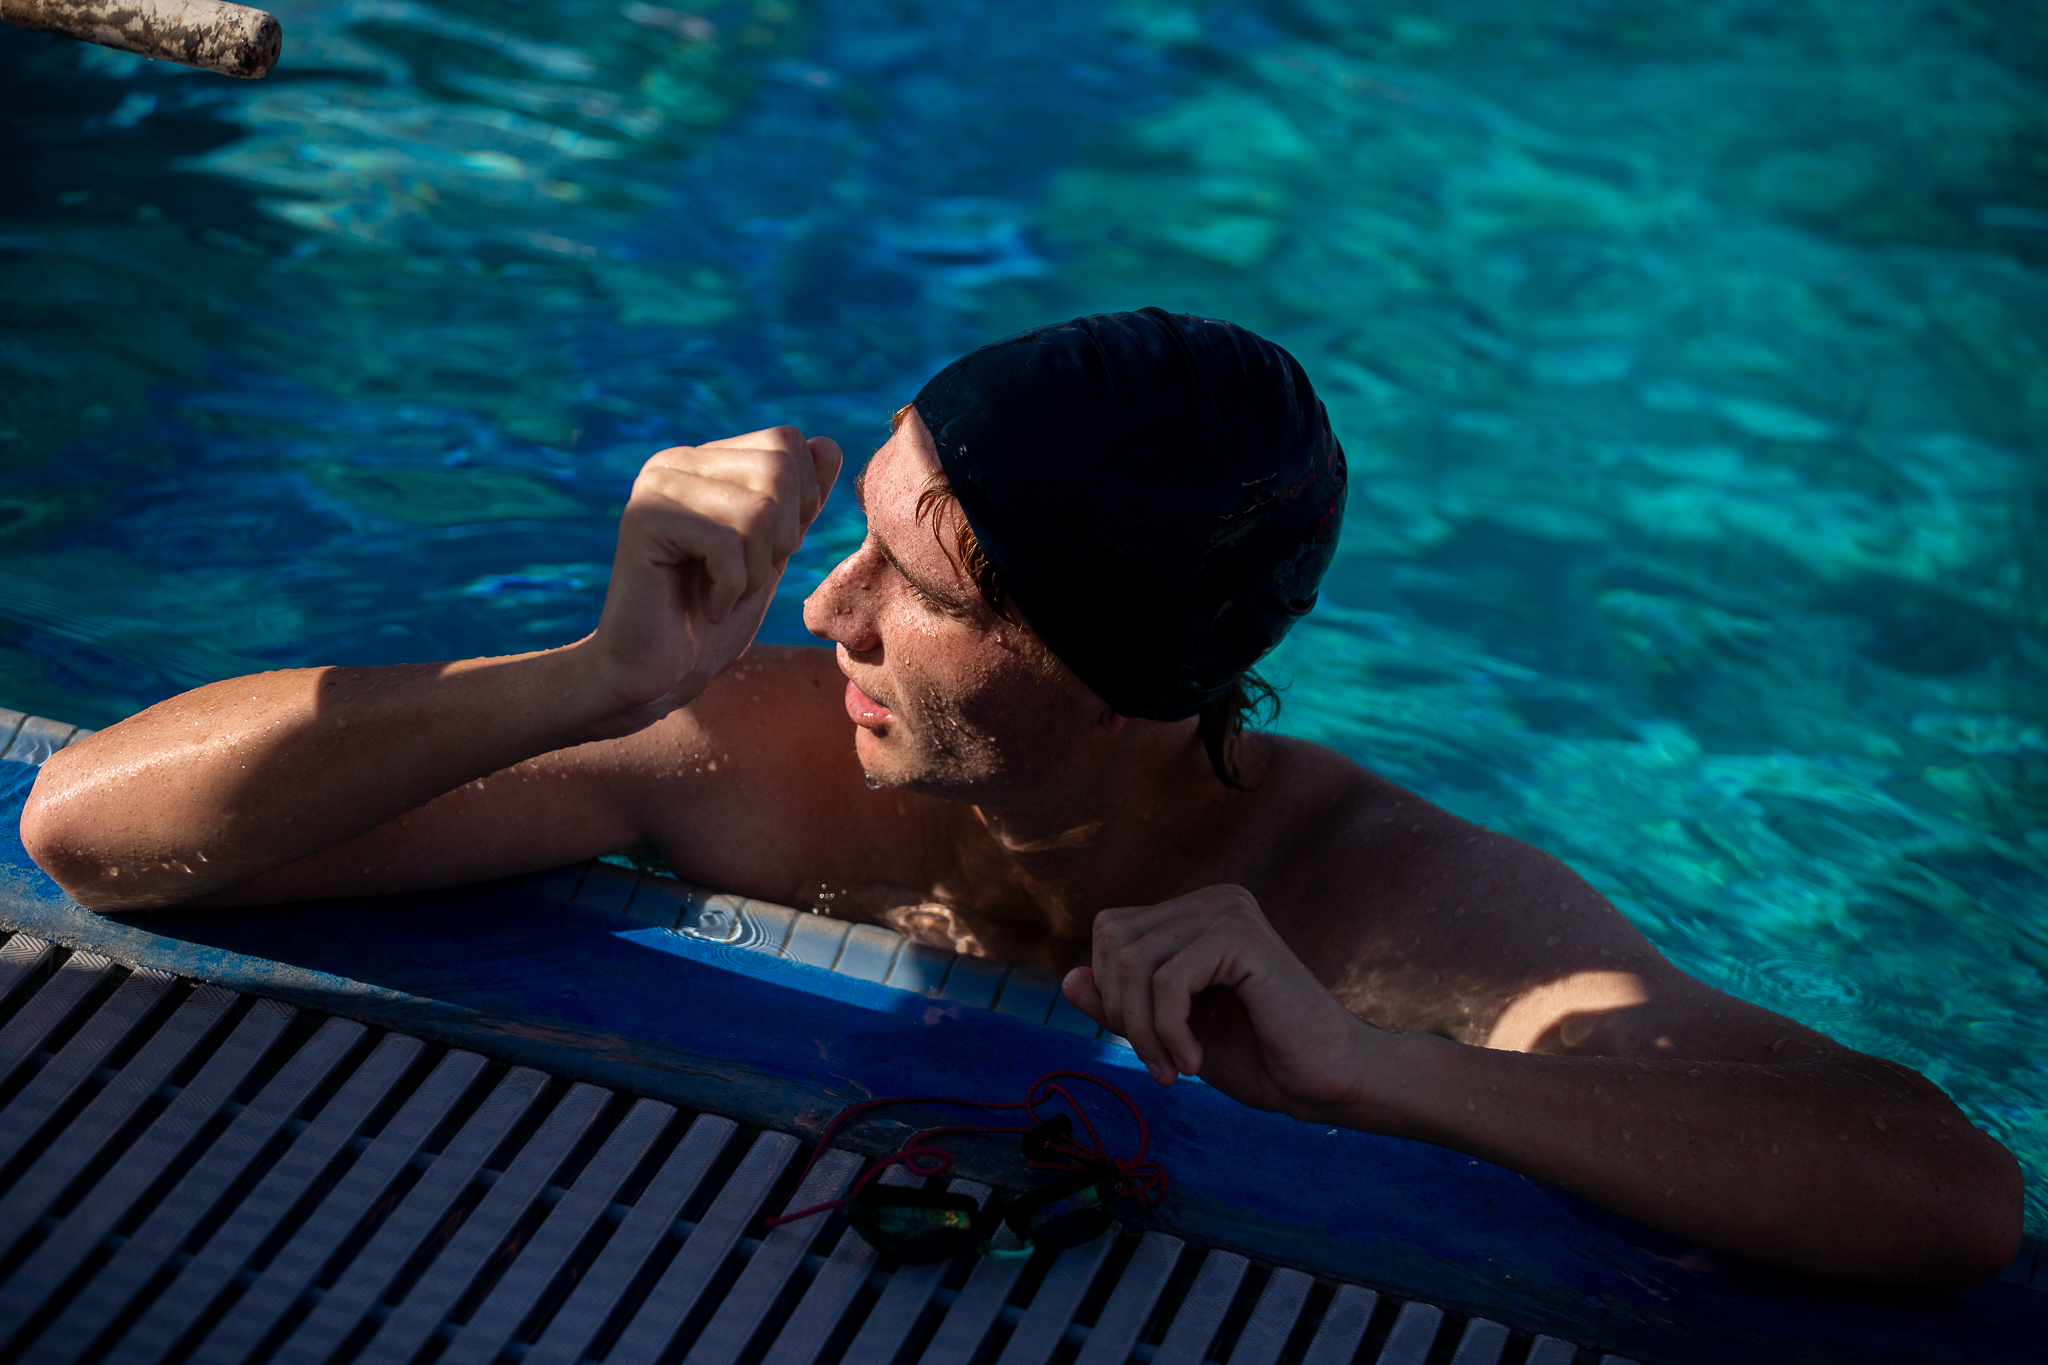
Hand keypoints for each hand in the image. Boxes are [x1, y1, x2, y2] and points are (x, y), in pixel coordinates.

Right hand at [580, 426, 841, 719]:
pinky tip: (706, 607)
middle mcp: (677, 461)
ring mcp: (656, 485)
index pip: (788, 441)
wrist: (657, 676)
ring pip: (758, 508)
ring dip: (755, 569)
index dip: (801, 504)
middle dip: (780, 539)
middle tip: (744, 578)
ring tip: (724, 592)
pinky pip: (726, 542)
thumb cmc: (713, 620)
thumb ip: (799, 501)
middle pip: (779, 469)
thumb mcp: (772, 554)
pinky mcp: (643, 519)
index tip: (762, 553)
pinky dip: (731, 588)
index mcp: (707, 460)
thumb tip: (829, 444)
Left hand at [1063, 885, 1381, 1121]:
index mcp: (1197, 914)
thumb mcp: (1170, 1032)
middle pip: (1113, 941)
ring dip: (1144, 1030)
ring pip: (1134, 961)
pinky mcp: (1242, 936)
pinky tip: (1194, 1061)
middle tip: (1159, 1065)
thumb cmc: (1259, 1057)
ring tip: (1174, 1069)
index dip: (1112, 994)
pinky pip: (1168, 980)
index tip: (1148, 1049)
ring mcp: (1230, 911)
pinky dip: (1168, 1030)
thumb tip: (1065, 978)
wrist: (1328, 1082)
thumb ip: (1122, 1005)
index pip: (1111, 933)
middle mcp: (1214, 900)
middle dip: (1122, 1012)